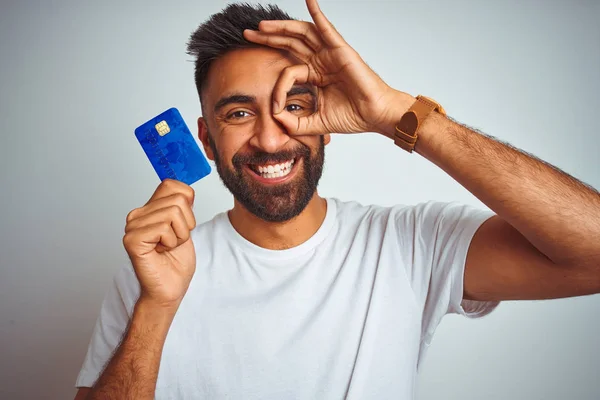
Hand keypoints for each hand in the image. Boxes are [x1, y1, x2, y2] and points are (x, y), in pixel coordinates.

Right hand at [123, 179, 196, 308]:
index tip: (181, 226)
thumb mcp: (185, 226)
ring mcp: (132, 227)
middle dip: (185, 225)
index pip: (171, 185)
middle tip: (173, 242)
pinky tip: (160, 252)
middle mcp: (137, 215)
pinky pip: (164, 228)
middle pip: (178, 200)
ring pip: (173, 213)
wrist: (169, 289)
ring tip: (167, 247)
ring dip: (179, 235)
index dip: (187, 206)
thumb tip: (185, 189)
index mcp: (148, 209)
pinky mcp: (133, 240)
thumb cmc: (175, 262)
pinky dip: (170, 242)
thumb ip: (182, 206)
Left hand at [243, 0, 412, 136]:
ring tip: (262, 25)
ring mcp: (330, 53)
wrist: (374, 116)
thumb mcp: (315, 123)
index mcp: (316, 75)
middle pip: (290, 43)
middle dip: (268, 37)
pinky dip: (316, 12)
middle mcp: (321, 61)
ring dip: (282, 27)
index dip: (277, 88)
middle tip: (248, 33)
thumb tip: (275, 118)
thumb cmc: (352, 117)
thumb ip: (294, 123)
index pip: (288, 71)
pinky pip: (326, 27)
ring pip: (302, 33)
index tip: (274, 106)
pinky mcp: (340, 49)